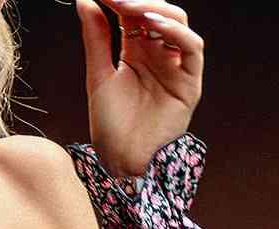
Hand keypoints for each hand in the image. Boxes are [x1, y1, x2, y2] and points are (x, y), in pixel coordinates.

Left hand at [74, 0, 203, 177]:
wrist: (122, 163)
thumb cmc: (111, 127)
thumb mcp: (98, 76)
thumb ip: (96, 39)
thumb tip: (85, 1)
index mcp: (137, 51)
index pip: (134, 13)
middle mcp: (159, 54)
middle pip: (157, 12)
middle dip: (137, 0)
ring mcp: (176, 67)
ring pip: (177, 23)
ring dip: (156, 9)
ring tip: (130, 7)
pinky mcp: (189, 84)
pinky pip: (192, 48)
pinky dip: (177, 32)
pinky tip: (155, 25)